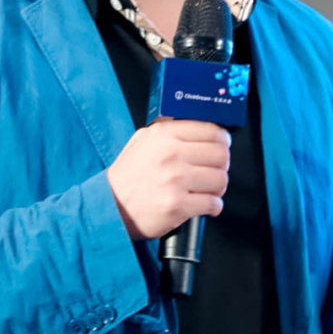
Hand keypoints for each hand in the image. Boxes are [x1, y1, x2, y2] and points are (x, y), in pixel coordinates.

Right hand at [106, 119, 230, 241]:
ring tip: (208, 190)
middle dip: (222, 165)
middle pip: (221, 154)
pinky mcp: (178, 205)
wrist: (110, 207)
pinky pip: (213, 203)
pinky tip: (205, 206)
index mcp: (164, 135)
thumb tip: (197, 126)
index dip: (223, 140)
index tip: (222, 147)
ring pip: (221, 179)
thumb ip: (167, 130)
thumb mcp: (141, 141)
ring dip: (219, 188)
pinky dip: (214, 207)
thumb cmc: (127, 177)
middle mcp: (171, 154)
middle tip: (215, 171)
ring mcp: (175, 180)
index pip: (211, 130)